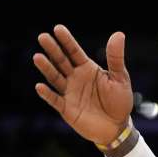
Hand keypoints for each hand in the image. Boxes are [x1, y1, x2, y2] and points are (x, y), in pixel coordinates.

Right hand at [33, 24, 133, 144]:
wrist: (117, 127)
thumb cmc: (119, 101)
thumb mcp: (120, 78)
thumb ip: (115, 58)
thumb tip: (119, 34)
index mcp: (87, 68)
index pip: (74, 51)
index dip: (66, 40)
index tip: (58, 28)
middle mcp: (75, 78)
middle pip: (61, 61)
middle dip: (52, 50)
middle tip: (42, 37)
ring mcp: (69, 93)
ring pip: (55, 78)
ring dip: (46, 68)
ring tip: (37, 57)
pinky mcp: (67, 109)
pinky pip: (55, 100)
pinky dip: (47, 94)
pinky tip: (40, 86)